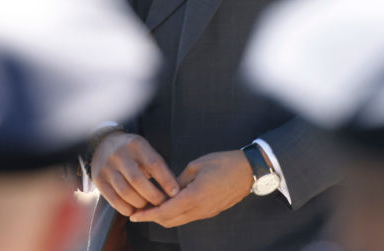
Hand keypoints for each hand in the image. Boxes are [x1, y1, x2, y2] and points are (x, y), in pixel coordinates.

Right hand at [91, 131, 180, 216]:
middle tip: (162, 203)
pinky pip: (113, 199)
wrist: (103, 144)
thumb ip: (156, 165)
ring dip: (140, 203)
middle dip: (153, 195)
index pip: (154, 164)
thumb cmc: (131, 151)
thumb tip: (173, 189)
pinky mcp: (99, 180)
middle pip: (138, 180)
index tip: (175, 192)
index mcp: (136, 144)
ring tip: (148, 206)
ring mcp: (107, 167)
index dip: (166, 180)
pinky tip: (134, 209)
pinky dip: (126, 208)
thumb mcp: (144, 149)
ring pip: (125, 192)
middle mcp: (120, 155)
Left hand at [129, 150, 252, 227]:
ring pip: (178, 221)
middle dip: (152, 218)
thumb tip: (168, 189)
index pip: (165, 212)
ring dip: (163, 217)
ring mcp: (206, 213)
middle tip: (138, 210)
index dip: (148, 215)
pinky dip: (175, 213)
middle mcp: (199, 209)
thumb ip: (179, 179)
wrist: (249, 171)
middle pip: (169, 221)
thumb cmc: (224, 163)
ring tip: (151, 207)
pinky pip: (188, 217)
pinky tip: (169, 204)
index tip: (134, 214)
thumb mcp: (197, 165)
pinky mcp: (210, 211)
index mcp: (194, 197)